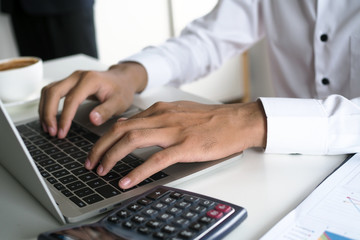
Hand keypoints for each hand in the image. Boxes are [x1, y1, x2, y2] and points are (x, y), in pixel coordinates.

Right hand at [38, 62, 146, 137]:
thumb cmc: (121, 91)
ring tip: (48, 128)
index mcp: (90, 80)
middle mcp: (78, 76)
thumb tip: (93, 119)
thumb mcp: (119, 103)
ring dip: (45, 110)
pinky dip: (47, 105)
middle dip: (49, 113)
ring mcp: (71, 78)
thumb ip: (106, 111)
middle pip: (53, 92)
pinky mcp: (69, 83)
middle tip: (51, 132)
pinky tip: (49, 119)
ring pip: (49, 91)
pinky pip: (51, 92)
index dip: (64, 117)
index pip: (71, 99)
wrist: (122, 80)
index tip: (62, 132)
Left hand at [85, 100, 266, 188]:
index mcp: (159, 110)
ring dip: (112, 157)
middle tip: (91, 163)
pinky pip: (155, 160)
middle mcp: (162, 117)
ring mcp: (173, 131)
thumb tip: (136, 128)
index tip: (97, 150)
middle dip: (100, 147)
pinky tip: (126, 180)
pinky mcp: (185, 146)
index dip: (105, 137)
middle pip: (121, 130)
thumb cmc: (211, 119)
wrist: (237, 120)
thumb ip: (157, 119)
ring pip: (132, 141)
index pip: (123, 122)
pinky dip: (137, 171)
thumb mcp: (179, 112)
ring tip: (102, 171)